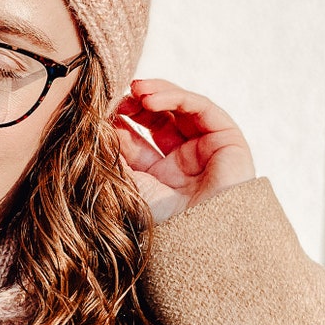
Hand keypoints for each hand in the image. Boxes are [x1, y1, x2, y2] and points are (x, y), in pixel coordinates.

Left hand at [114, 79, 254, 222]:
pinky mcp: (227, 137)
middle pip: (159, 118)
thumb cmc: (162, 218)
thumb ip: (114, 155)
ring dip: (155, 94)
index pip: (137, 138)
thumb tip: (98, 127)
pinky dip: (175, 98)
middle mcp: (182, 160)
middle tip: (119, 98)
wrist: (199, 234)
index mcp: (158, 175)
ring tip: (135, 90)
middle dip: (138, 104)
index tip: (102, 112)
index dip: (121, 121)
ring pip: (180, 107)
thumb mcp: (129, 183)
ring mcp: (205, 148)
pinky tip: (150, 99)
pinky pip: (200, 107)